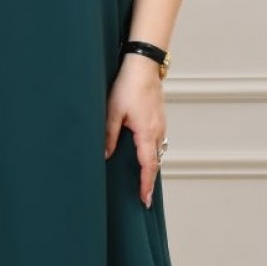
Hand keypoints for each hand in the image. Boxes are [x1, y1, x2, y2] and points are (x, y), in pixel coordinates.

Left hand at [104, 54, 166, 208]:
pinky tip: (144, 154)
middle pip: (156, 161)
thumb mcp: (112, 111)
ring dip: (151, 165)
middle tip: (144, 196)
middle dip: (149, 179)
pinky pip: (158, 140)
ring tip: (143, 179)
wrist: (143, 65)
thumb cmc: (127, 85)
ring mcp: (161, 123)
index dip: (146, 184)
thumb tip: (106, 155)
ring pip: (158, 150)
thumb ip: (109, 135)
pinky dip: (152, 152)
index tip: (145, 199)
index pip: (148, 165)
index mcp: (147, 132)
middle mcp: (157, 130)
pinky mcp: (159, 117)